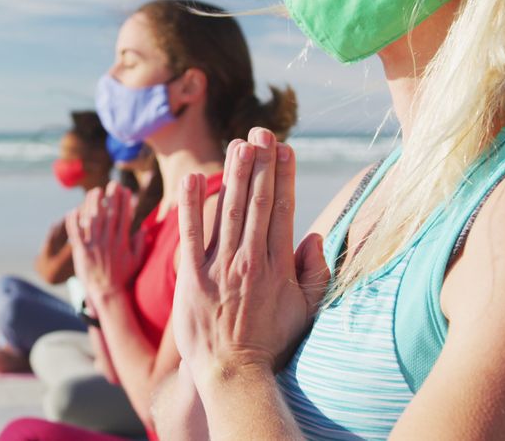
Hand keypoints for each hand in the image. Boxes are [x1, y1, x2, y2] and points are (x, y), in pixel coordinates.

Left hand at [65, 182, 144, 296]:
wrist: (106, 292)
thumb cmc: (122, 276)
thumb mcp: (136, 261)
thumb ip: (140, 243)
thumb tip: (143, 228)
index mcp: (122, 242)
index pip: (124, 217)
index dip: (124, 202)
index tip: (124, 190)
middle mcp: (108, 241)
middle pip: (110, 214)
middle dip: (111, 197)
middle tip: (112, 184)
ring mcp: (94, 246)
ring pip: (93, 220)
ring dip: (93, 204)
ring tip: (95, 192)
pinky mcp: (81, 252)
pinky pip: (76, 233)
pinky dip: (73, 221)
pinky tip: (73, 210)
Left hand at [172, 128, 329, 386]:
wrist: (233, 374)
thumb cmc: (271, 343)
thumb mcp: (305, 310)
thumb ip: (313, 272)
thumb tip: (314, 237)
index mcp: (278, 265)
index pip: (282, 209)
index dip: (283, 175)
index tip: (283, 147)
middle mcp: (250, 261)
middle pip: (257, 201)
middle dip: (260, 163)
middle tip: (260, 130)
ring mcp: (220, 268)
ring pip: (229, 211)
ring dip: (233, 174)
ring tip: (237, 143)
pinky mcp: (192, 279)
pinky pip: (191, 235)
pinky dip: (191, 206)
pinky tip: (193, 178)